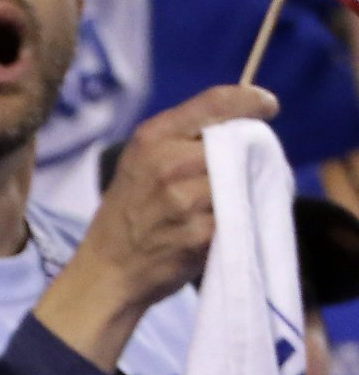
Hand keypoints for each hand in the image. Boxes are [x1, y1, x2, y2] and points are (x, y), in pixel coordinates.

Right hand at [40, 84, 278, 360]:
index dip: (250, 101)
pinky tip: (211, 228)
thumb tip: (240, 125)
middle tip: (235, 170)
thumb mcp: (140, 163)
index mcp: (152, 138)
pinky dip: (232, 220)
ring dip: (240, 190)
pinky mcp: (200, 233)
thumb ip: (181, 140)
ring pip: (241, 180)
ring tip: (217, 205)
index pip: (217, 102)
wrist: (105, 273)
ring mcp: (185, 200)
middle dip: (244, 153)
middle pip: (236, 142)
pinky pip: (236, 215)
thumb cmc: (127, 215)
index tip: (267, 107)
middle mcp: (169, 163)